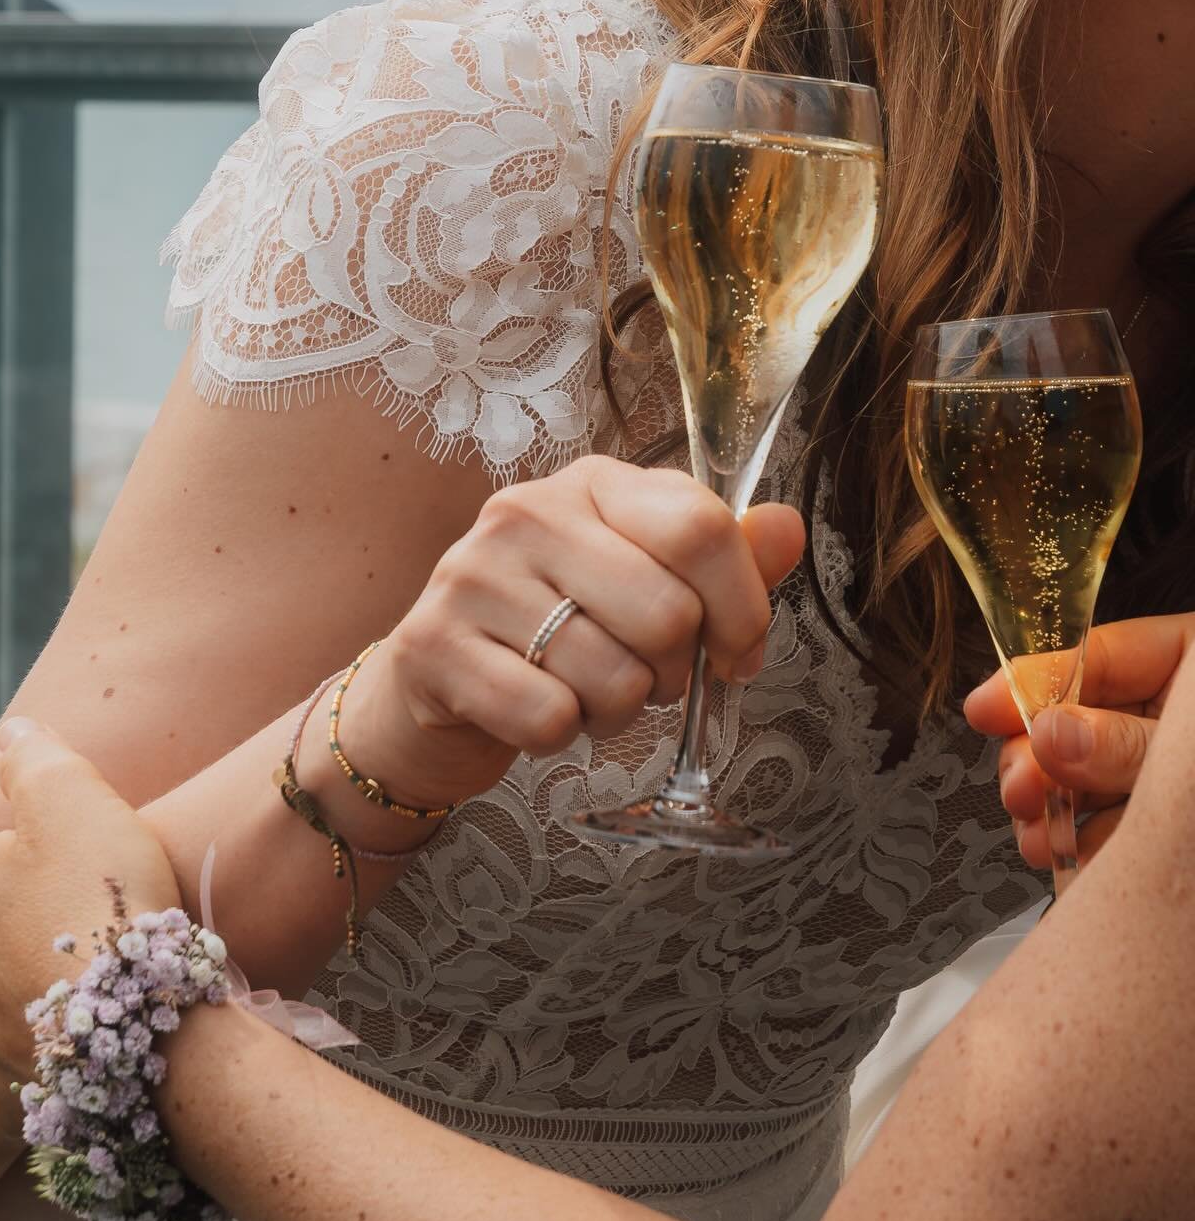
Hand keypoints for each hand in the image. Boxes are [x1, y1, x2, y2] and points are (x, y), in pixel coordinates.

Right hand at [341, 454, 805, 808]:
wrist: (432, 684)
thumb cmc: (554, 631)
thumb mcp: (644, 583)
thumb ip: (723, 560)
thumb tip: (788, 527)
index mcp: (592, 483)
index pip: (701, 529)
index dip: (743, 609)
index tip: (737, 654)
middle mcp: (526, 512)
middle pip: (666, 614)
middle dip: (673, 674)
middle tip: (640, 676)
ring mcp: (472, 575)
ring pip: (612, 677)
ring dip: (614, 711)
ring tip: (580, 691)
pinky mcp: (433, 645)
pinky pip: (548, 717)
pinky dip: (558, 737)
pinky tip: (534, 712)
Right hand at [964, 614, 1194, 868]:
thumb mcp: (1194, 751)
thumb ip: (1126, 743)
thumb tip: (1051, 732)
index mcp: (1187, 672)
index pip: (1101, 656)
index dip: (1035, 680)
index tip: (985, 710)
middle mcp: (1168, 718)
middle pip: (1076, 719)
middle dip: (1037, 757)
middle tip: (1020, 789)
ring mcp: (1156, 772)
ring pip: (1080, 776)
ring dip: (1049, 807)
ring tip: (1040, 834)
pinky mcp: (1151, 822)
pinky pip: (1101, 824)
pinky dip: (1078, 842)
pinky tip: (1066, 854)